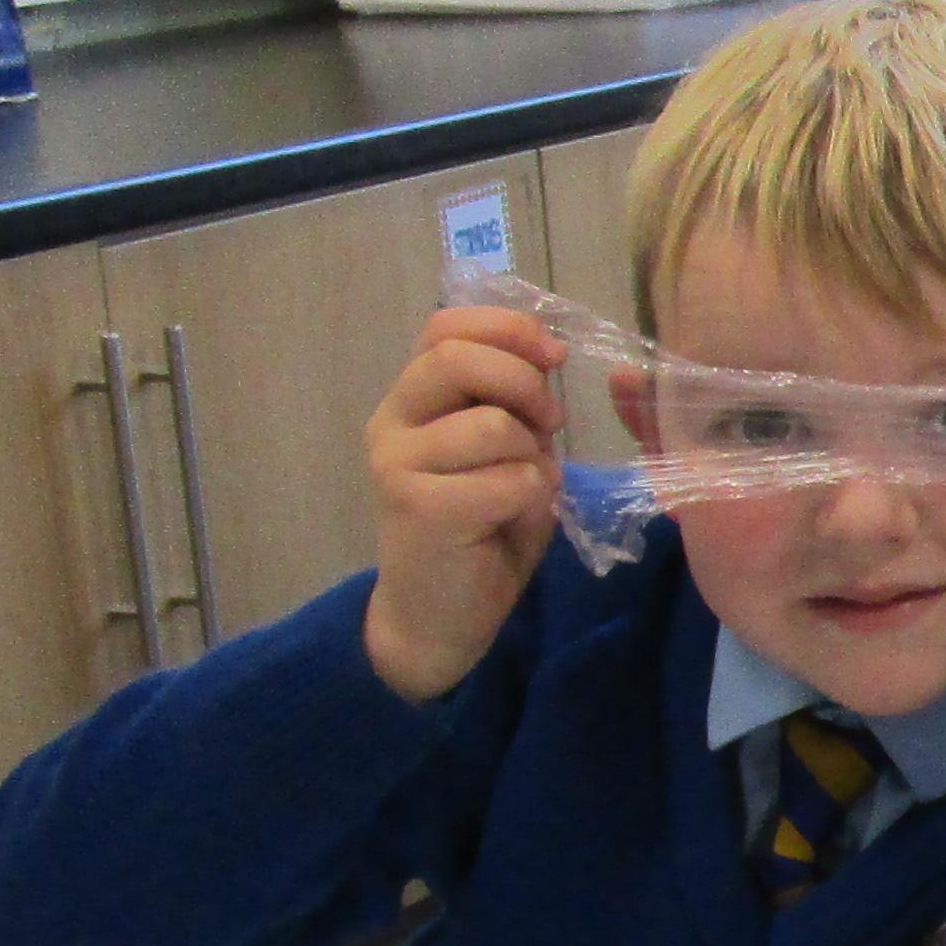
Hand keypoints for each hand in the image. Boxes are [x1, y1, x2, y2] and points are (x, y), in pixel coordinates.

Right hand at [362, 305, 566, 702]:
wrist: (439, 617)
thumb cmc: (480, 529)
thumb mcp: (501, 451)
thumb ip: (510, 402)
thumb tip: (547, 353)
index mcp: (411, 400)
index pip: (444, 327)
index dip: (506, 329)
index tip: (553, 354)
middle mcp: (392, 423)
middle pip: (459, 360)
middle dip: (525, 385)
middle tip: (549, 424)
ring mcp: (397, 465)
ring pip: (493, 425)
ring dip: (533, 456)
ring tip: (523, 487)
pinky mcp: (419, 509)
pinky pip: (507, 480)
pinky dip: (532, 497)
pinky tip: (512, 519)